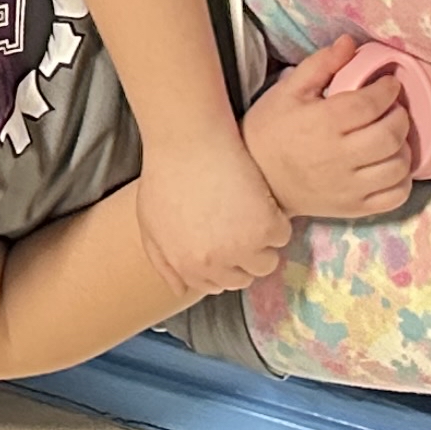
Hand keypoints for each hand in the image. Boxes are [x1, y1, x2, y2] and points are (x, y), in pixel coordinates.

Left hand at [131, 136, 294, 300]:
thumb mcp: (150, 220)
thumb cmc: (166, 173)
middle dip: (241, 254)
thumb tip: (181, 289)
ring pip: (265, 261)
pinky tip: (255, 196)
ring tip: (244, 208)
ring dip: (260, 239)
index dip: (221, 262)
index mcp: (186, 266)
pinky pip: (281, 235)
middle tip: (234, 220)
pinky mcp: (266, 228)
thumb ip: (163, 260)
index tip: (222, 238)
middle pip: (242, 277)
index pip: (216, 284)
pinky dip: (275, 217)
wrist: (187, 140)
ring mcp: (241, 248)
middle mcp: (214, 265)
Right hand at [243, 38, 419, 220]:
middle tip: (394, 108)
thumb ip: (321, 64)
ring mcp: (349, 186)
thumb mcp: (288, 90)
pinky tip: (390, 164)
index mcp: (322, 122)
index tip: (390, 84)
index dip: (387, 90)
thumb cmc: (271, 128)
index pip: (370, 103)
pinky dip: (403, 180)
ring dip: (403, 147)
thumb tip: (350, 42)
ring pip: (397, 166)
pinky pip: (395, 196)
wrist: (256, 177)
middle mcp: (339, 156)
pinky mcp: (354, 207)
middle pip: (389, 135)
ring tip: (392, 136)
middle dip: (400, 116)